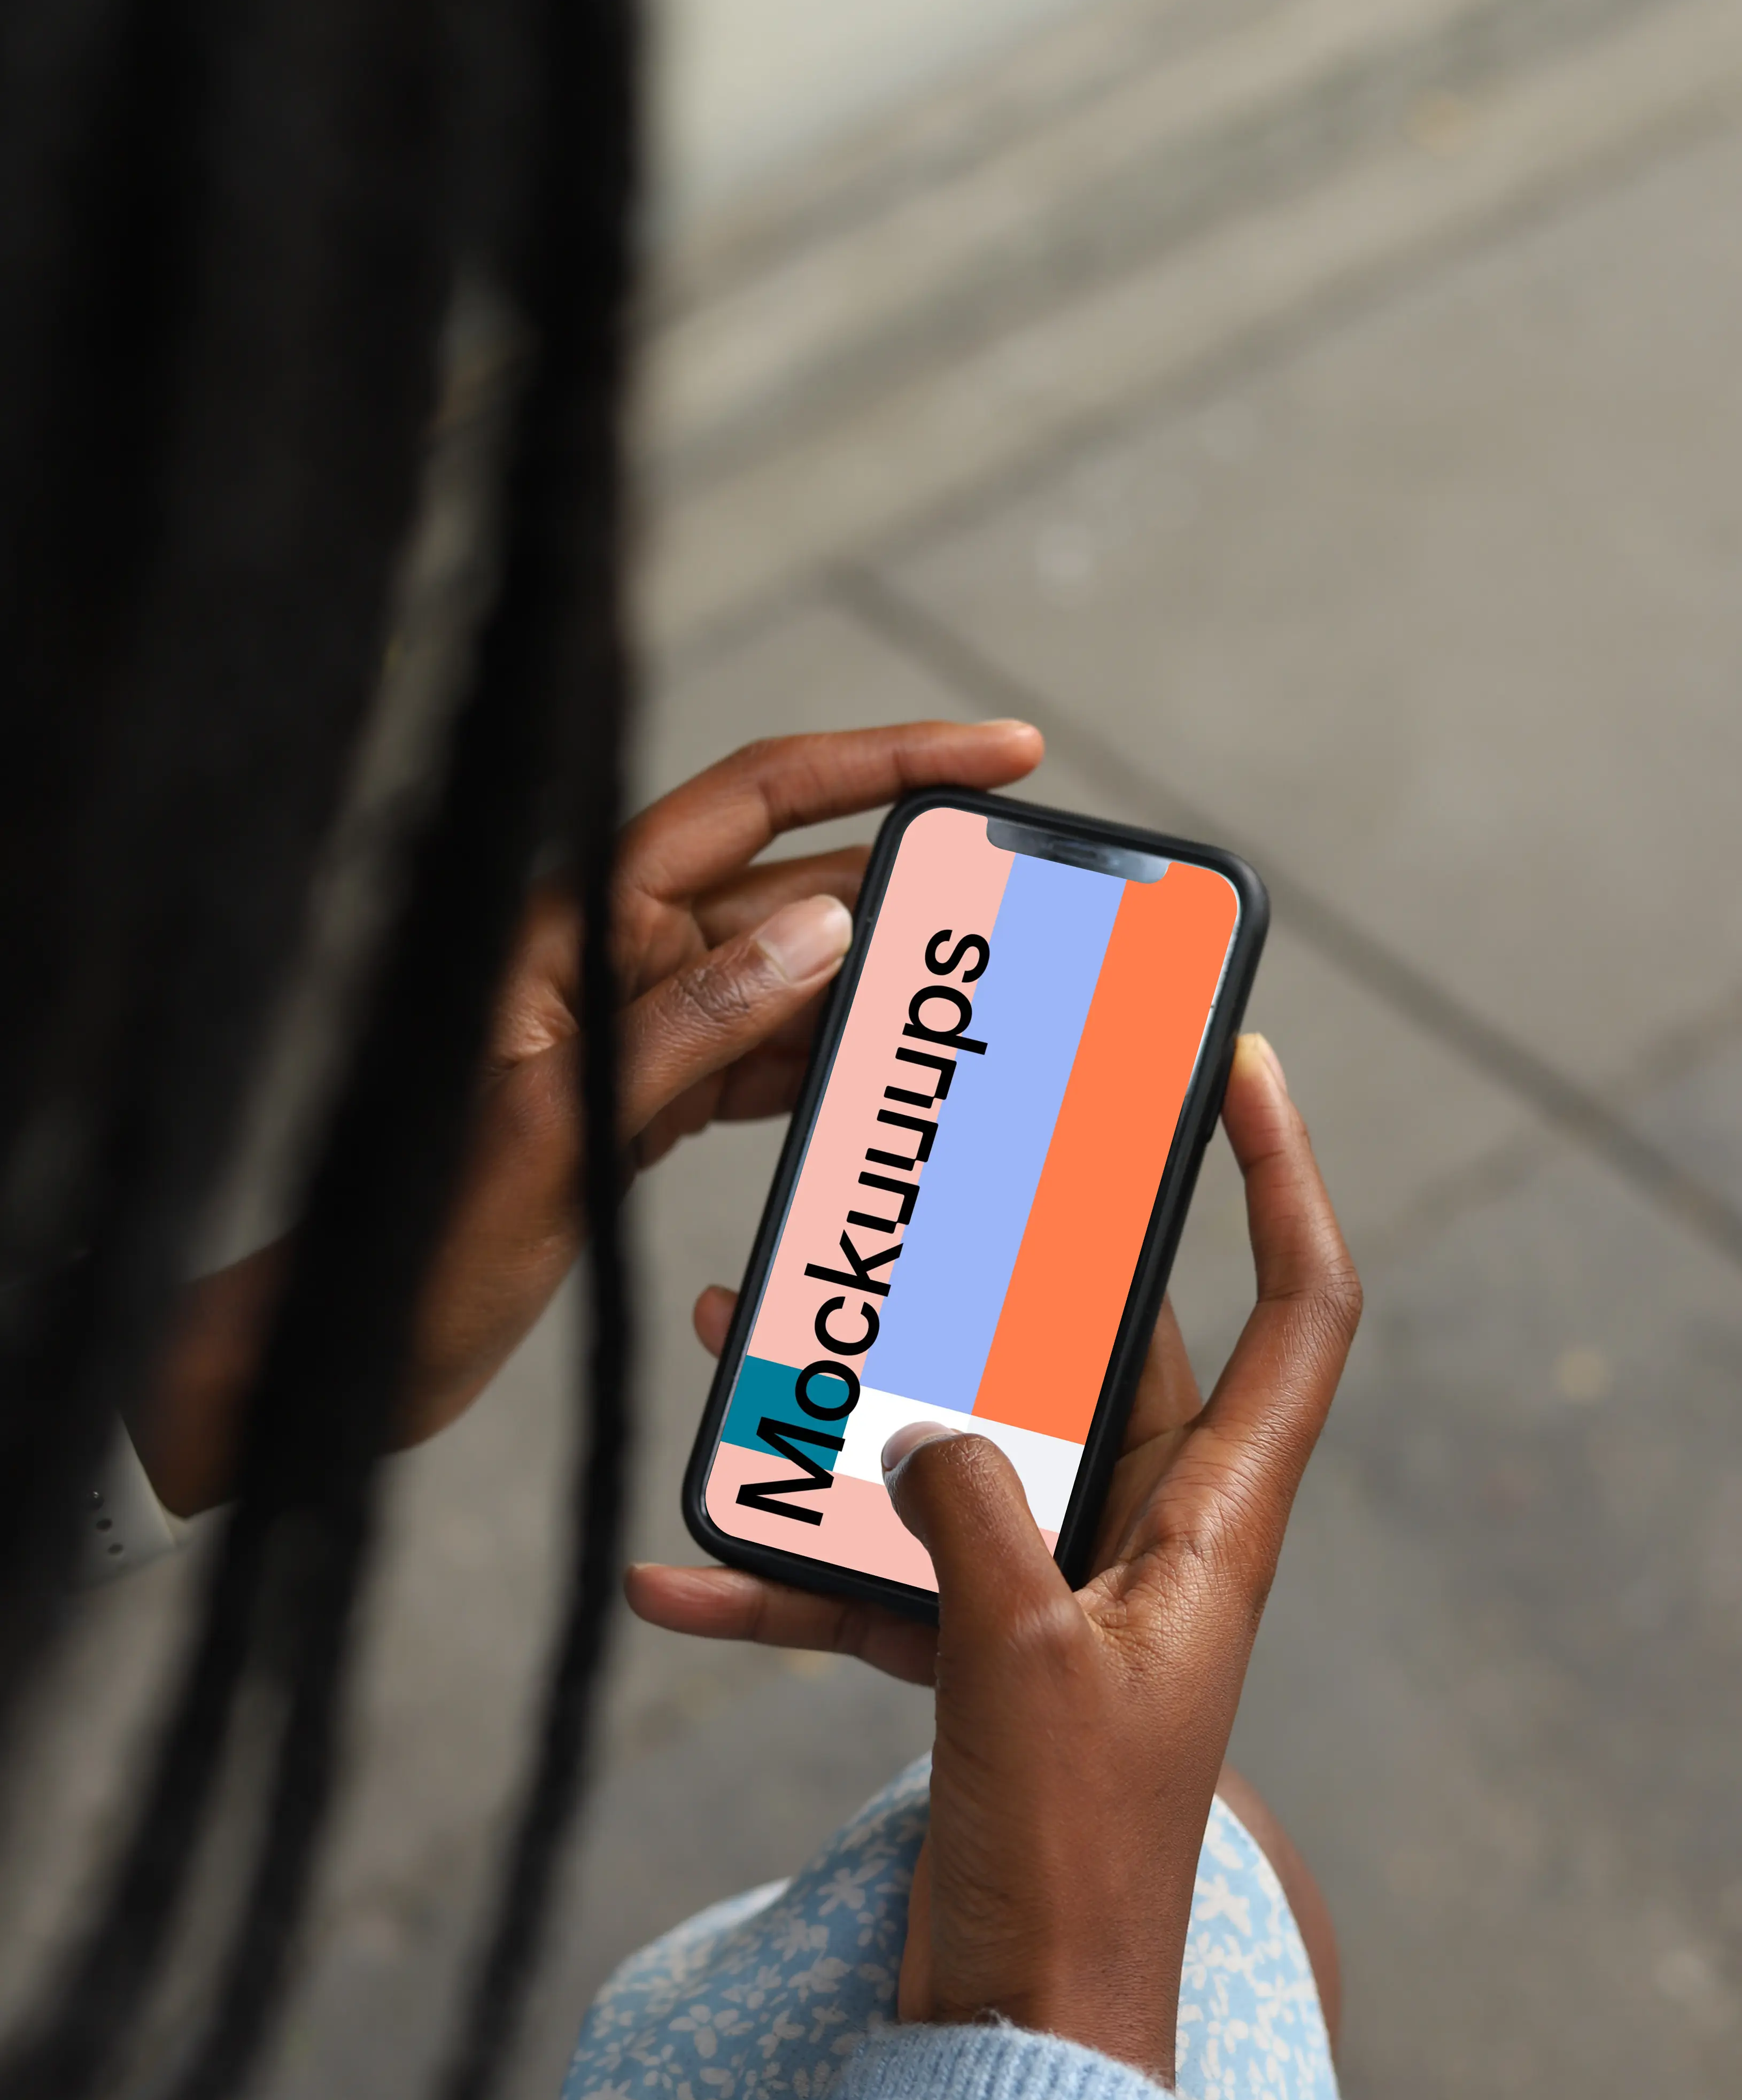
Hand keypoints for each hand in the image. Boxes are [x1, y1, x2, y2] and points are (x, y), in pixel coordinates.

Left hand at [131, 718, 1043, 1515]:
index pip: (752, 801)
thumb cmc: (424, 1241)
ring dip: (882, 989)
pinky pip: (763, 1058)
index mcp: (575, 930)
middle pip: (789, 887)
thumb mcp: (559, 1131)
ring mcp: (632, 1030)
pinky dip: (832, 1065)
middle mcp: (609, 960)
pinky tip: (895, 1078)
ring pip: (791, 978)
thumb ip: (691, 1024)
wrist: (362, 1345)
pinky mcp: (644, 1100)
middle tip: (1020, 913)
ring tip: (981, 1001)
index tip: (996, 754)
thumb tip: (823, 926)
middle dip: (907, 892)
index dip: (882, 762)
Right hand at [627, 1036, 1359, 2084]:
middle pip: (1088, 1358)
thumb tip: (922, 1433)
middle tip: (908, 1178)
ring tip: (740, 1335)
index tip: (1238, 1071)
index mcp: (1215, 1528)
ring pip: (961, 1453)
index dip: (1283, 1182)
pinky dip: (791, 1572)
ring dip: (853, 1411)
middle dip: (988, 1277)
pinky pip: (880, 1579)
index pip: (1299, 1314)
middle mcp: (1149, 1543)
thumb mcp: (1020, 1662)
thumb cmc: (1068, 1865)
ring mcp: (1057, 1597)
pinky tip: (677, 1567)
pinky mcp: (978, 1660)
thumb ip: (972, 1517)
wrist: (1021, 2037)